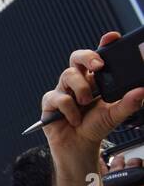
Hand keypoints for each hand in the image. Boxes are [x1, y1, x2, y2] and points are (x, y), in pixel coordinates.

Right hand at [41, 32, 143, 153]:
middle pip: (77, 57)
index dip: (103, 44)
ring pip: (68, 75)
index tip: (112, 38)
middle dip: (88, 57)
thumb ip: (128, 103)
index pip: (98, 57)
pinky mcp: (50, 102)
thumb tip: (141, 91)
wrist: (78, 147)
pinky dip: (69, 110)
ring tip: (86, 103)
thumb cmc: (94, 127)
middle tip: (98, 67)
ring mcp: (63, 90)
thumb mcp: (115, 115)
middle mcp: (78, 81)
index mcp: (95, 80)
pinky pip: (58, 97)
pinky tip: (74, 119)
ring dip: (81, 89)